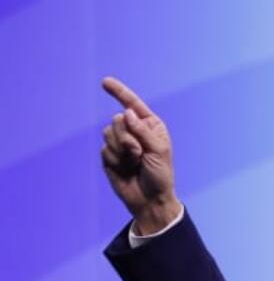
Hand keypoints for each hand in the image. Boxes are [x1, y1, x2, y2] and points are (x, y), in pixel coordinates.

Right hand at [100, 77, 180, 233]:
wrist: (149, 199)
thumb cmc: (160, 175)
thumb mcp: (158, 151)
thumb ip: (143, 131)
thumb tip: (127, 112)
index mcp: (150, 126)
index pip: (132, 105)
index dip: (119, 92)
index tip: (104, 82)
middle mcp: (134, 131)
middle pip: (117, 119)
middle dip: (127, 137)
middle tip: (139, 153)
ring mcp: (120, 142)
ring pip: (108, 132)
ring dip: (122, 150)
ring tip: (134, 162)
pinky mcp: (110, 154)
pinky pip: (105, 148)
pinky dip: (116, 159)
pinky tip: (125, 169)